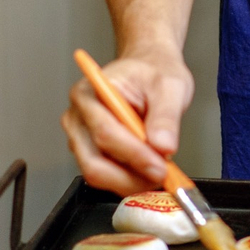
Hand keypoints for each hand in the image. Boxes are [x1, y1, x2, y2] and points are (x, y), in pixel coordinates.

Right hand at [61, 49, 194, 194]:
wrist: (150, 69)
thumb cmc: (153, 71)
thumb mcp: (170, 86)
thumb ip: (166, 116)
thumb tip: (163, 146)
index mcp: (91, 92)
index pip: (105, 132)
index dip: (133, 154)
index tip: (159, 166)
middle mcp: (78, 117)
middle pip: (94, 161)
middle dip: (130, 176)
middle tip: (162, 176)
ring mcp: (81, 137)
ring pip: (98, 173)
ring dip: (130, 180)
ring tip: (159, 171)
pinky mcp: (90, 151)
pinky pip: (105, 175)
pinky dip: (128, 179)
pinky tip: (148, 171)